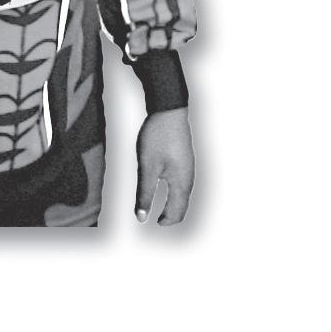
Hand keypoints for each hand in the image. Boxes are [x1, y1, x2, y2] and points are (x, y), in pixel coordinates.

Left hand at [135, 107, 194, 225]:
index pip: (177, 212)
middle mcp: (189, 177)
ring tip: (159, 206)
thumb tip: (141, 218)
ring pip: (183, 194)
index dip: (166, 221)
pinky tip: (164, 186)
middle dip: (171, 215)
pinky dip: (174, 192)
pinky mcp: (185, 159)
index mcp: (181, 183)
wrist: (169, 110)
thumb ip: (144, 193)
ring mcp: (189, 167)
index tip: (151, 221)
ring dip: (173, 204)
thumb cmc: (157, 137)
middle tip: (155, 219)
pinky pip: (183, 183)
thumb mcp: (147, 167)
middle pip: (182, 205)